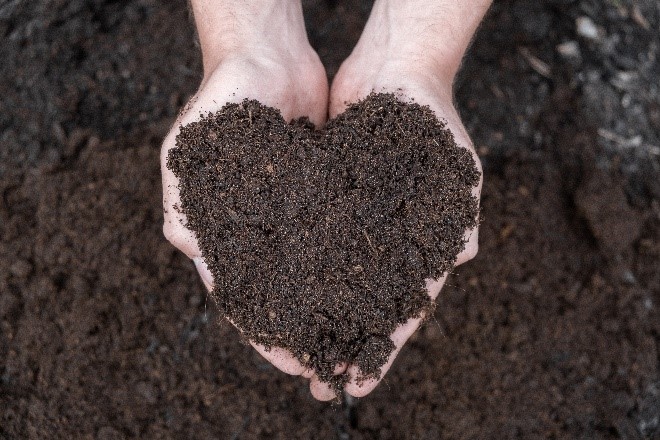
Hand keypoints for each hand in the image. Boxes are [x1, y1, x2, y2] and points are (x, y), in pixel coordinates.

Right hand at [160, 1, 337, 396]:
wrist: (266, 55)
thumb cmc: (220, 100)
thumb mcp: (189, 153)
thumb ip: (186, 206)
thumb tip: (195, 259)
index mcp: (221, 229)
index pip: (242, 295)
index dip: (265, 332)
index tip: (290, 362)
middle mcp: (257, 227)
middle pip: (281, 292)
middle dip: (302, 329)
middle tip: (328, 363)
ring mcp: (290, 213)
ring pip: (312, 271)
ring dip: (328, 304)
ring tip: (353, 336)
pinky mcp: (321, 196)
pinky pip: (335, 236)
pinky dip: (347, 262)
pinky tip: (368, 286)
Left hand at [321, 0, 488, 399]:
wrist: (396, 69)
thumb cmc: (433, 115)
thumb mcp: (455, 164)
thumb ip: (459, 213)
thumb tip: (460, 257)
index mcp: (421, 244)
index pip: (404, 308)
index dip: (383, 346)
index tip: (362, 384)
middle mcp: (385, 240)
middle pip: (363, 304)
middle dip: (343, 343)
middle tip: (319, 382)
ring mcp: (355, 224)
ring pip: (332, 281)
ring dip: (316, 317)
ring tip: (294, 354)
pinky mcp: (327, 203)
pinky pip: (309, 244)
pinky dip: (297, 271)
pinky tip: (277, 298)